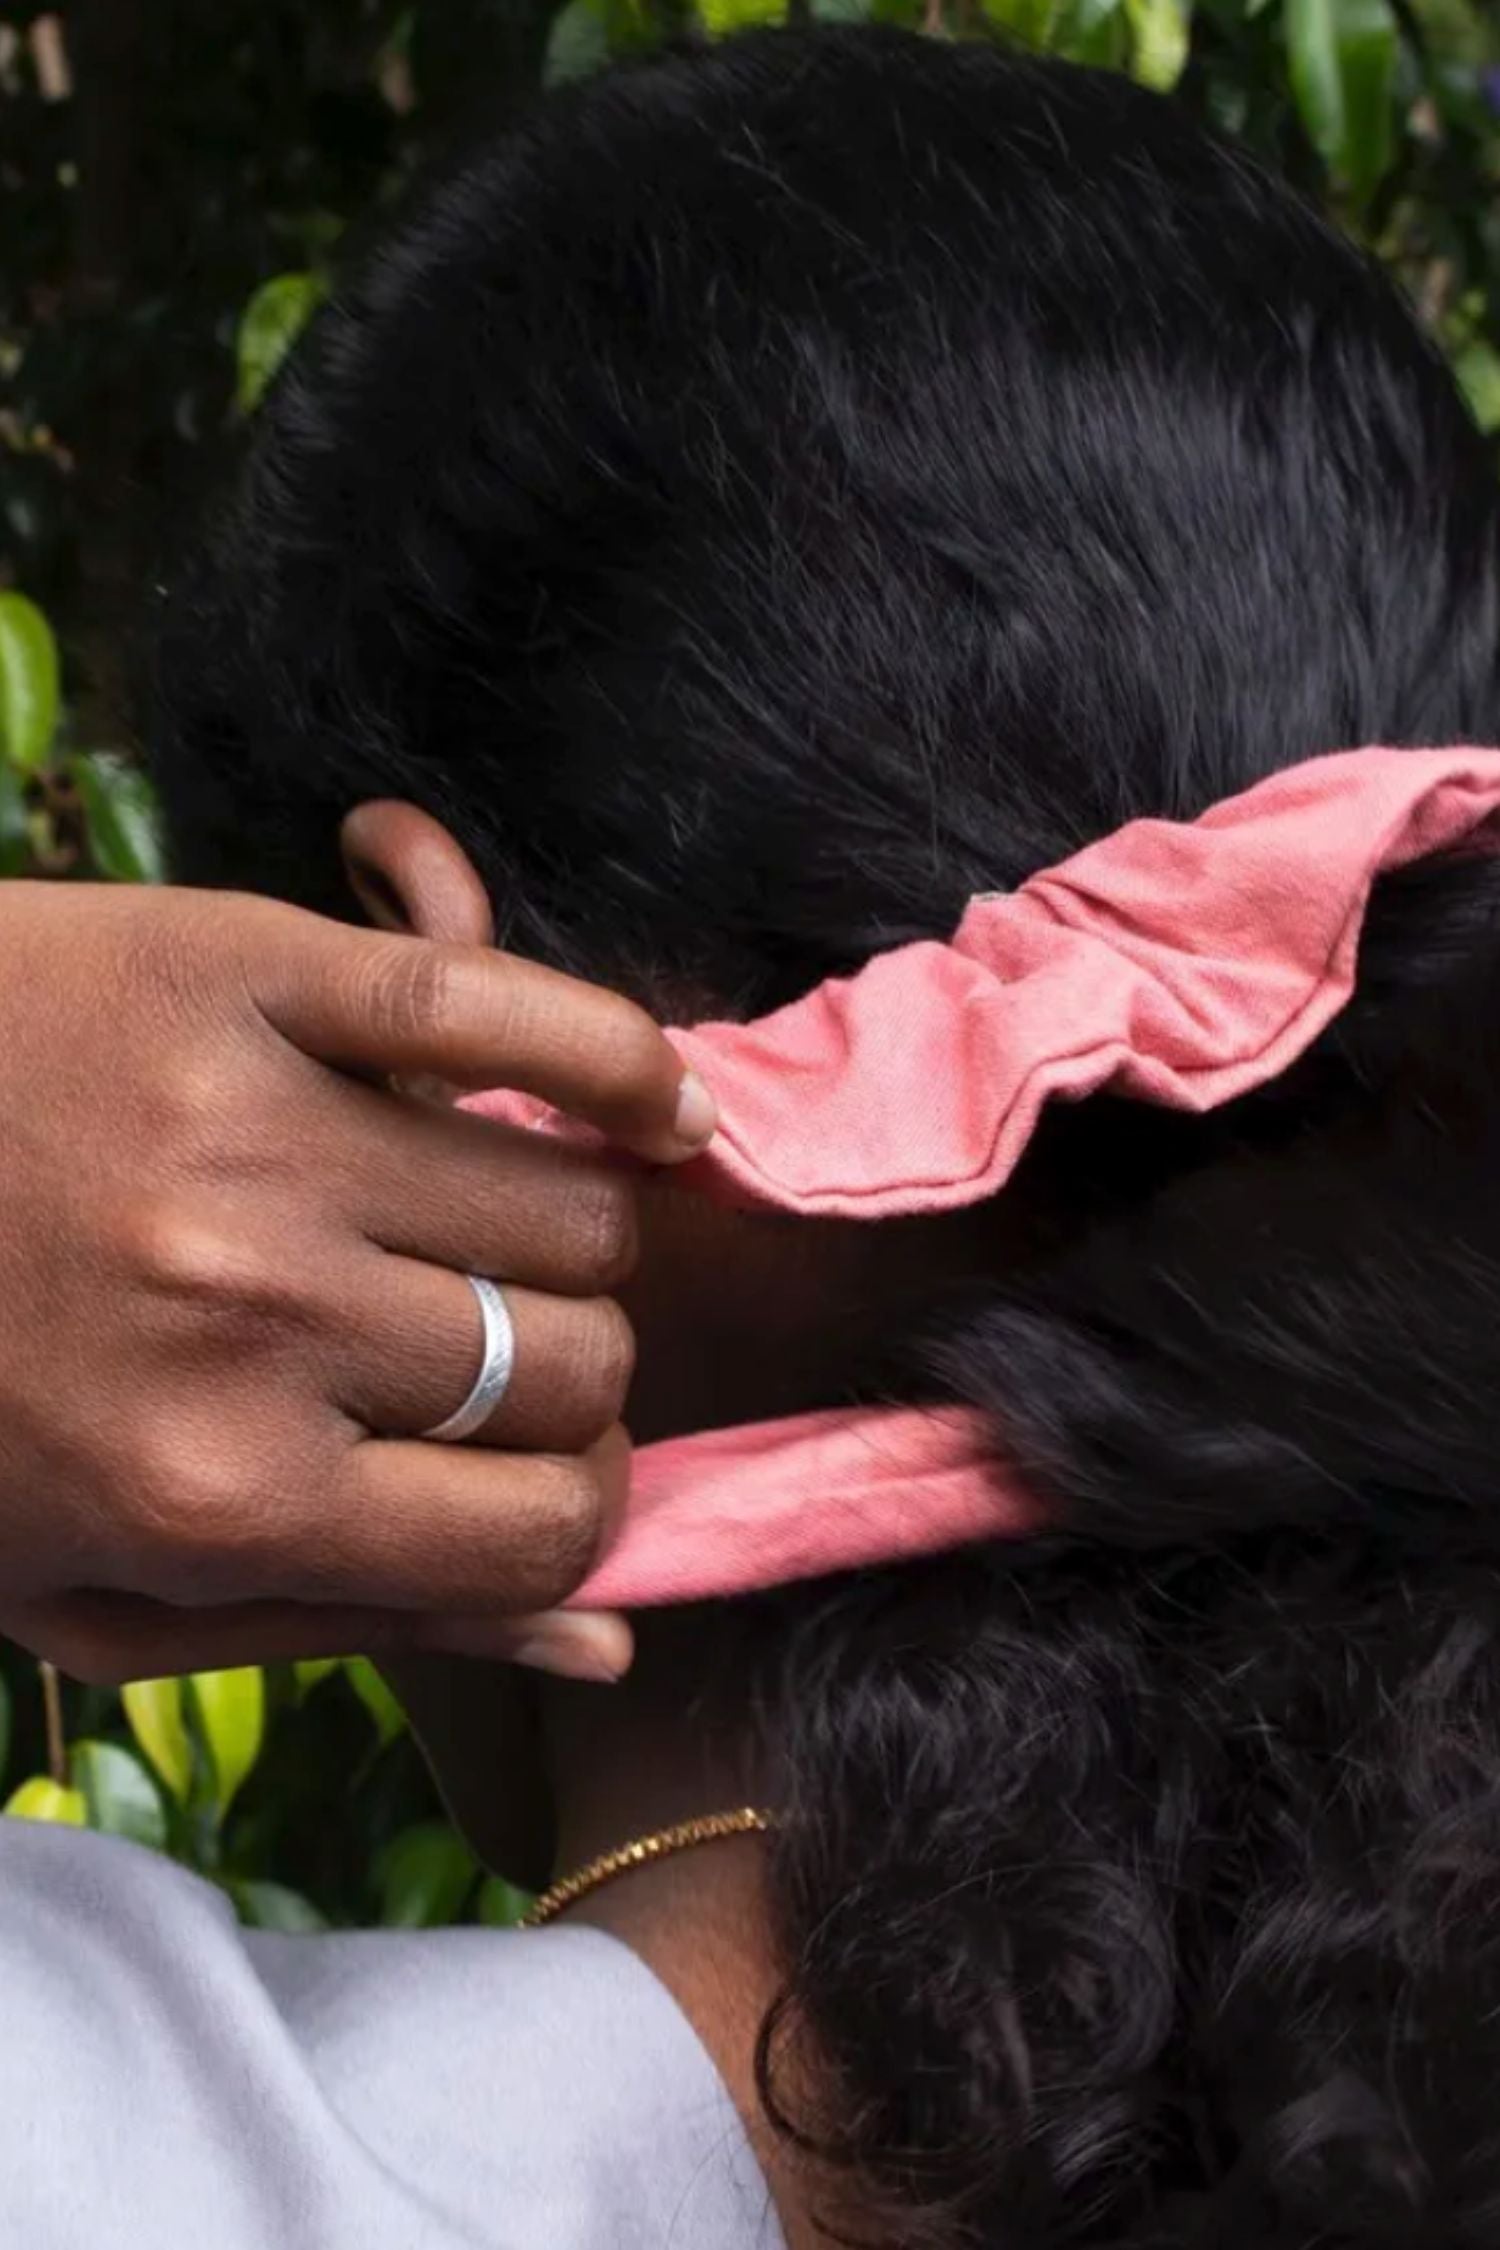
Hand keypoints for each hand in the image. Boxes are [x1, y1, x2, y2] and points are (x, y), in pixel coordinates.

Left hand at [0, 881, 712, 1682]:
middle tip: (489, 1357)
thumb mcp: (101, 1593)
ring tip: (498, 1238)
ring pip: (577, 1207)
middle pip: (582, 1367)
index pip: (546, 1529)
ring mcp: (261, 1135)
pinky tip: (654, 1105)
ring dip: (574, 1240)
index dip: (577, 1515)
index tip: (542, 1484)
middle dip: (569, 1386)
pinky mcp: (252, 977)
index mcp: (216, 1498)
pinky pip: (512, 1010)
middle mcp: (254, 1321)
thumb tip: (602, 1643)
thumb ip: (350, 1625)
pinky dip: (615, 1061)